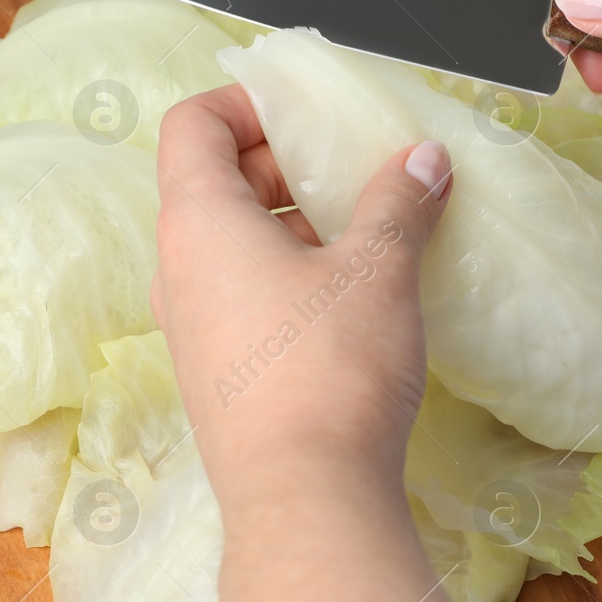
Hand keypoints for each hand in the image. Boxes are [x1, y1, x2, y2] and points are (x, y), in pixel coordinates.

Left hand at [152, 83, 451, 495]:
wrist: (305, 498)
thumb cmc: (331, 368)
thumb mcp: (378, 270)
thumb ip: (398, 202)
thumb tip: (423, 159)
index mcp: (198, 223)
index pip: (191, 125)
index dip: (244, 102)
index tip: (307, 113)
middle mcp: (177, 270)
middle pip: (213, 182)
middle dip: (284, 164)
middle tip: (352, 172)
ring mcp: (189, 328)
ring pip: (230, 245)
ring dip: (290, 224)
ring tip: (362, 234)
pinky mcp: (214, 375)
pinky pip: (238, 296)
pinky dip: (284, 276)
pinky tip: (348, 300)